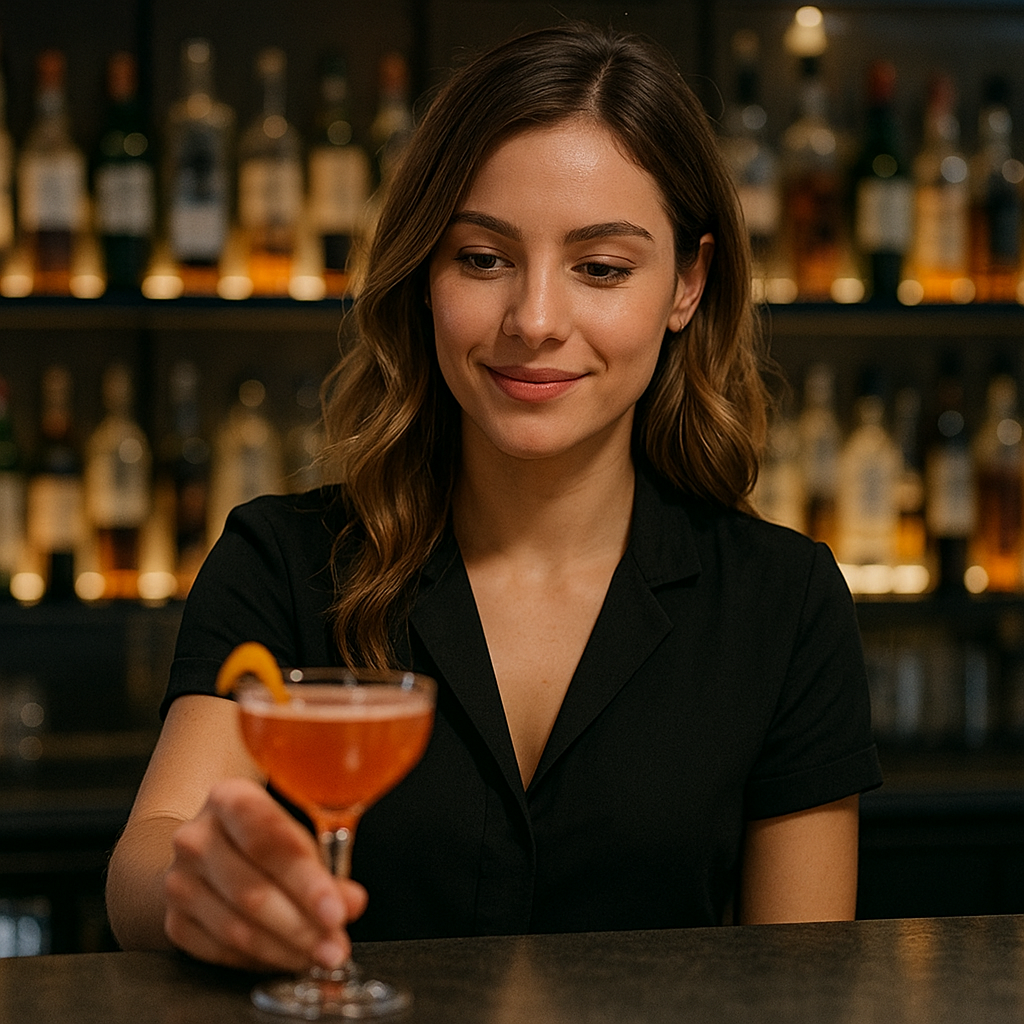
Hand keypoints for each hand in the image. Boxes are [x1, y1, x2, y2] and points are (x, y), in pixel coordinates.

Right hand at [163, 777, 367, 970]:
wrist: (208, 846)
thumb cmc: (264, 836)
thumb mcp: (296, 834)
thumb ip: (327, 866)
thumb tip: (352, 901)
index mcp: (229, 798)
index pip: (268, 839)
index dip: (306, 879)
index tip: (336, 912)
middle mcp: (196, 837)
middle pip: (252, 890)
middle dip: (301, 925)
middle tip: (335, 946)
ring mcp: (179, 880)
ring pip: (235, 927)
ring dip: (284, 949)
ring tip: (320, 956)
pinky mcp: (175, 920)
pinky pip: (220, 950)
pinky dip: (260, 960)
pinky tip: (288, 957)